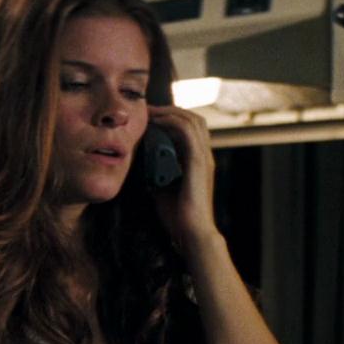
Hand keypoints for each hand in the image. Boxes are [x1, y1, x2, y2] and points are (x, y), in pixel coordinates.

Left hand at [146, 105, 217, 253]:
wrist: (192, 233)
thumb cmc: (178, 216)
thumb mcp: (162, 188)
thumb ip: (155, 173)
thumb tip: (139, 162)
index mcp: (198, 161)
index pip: (190, 128)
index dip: (172, 118)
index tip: (149, 118)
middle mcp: (204, 156)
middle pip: (193, 119)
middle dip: (170, 110)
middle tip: (148, 110)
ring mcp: (203, 158)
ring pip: (192, 121)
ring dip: (170, 112)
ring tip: (150, 112)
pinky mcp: (199, 163)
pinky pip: (187, 133)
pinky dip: (172, 122)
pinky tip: (157, 121)